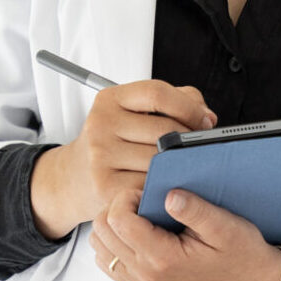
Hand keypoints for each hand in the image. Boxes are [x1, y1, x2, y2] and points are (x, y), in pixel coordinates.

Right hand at [30, 80, 214, 238]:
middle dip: (189, 141)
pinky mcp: (106, 187)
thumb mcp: (134, 113)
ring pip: (160, 160)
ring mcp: (101, 156)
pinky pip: (151, 185)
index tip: (204, 120)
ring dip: (180, 166)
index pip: (157, 93)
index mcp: (110, 99)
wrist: (73, 178)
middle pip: (164, 130)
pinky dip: (164, 186)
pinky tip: (166, 185)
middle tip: (199, 149)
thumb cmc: (113, 142)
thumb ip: (175, 102)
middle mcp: (101, 124)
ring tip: (184, 167)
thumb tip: (207, 118)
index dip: (189, 107)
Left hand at [90, 187, 280, 280]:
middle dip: (116, 208)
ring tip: (139, 216)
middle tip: (142, 201)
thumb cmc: (241, 254)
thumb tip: (169, 195)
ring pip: (100, 249)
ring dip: (112, 226)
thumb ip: (195, 209)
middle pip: (102, 233)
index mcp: (163, 260)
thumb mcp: (224, 225)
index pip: (117, 220)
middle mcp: (146, 277)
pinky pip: (109, 264)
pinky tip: (137, 233)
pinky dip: (114, 244)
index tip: (147, 192)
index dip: (126, 197)